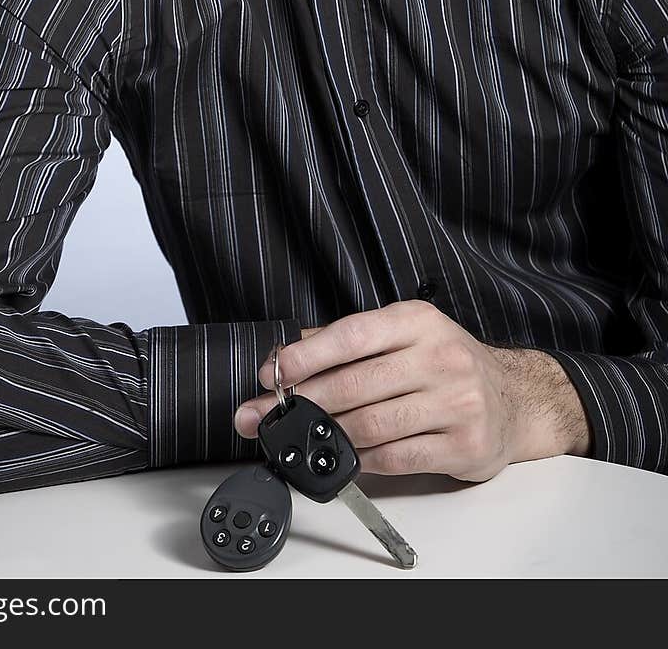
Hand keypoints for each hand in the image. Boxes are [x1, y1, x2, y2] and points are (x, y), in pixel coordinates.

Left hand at [236, 301, 591, 480]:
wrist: (515, 399)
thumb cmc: (448, 364)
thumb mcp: (406, 335)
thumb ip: (350, 341)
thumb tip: (289, 354)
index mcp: (417, 322)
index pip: (352, 335)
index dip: (306, 355)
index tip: (273, 373)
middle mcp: (440, 357)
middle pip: (355, 384)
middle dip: (303, 402)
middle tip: (267, 415)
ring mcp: (456, 402)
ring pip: (372, 424)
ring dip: (328, 434)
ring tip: (304, 438)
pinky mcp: (465, 444)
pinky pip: (397, 457)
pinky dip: (364, 460)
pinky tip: (349, 456)